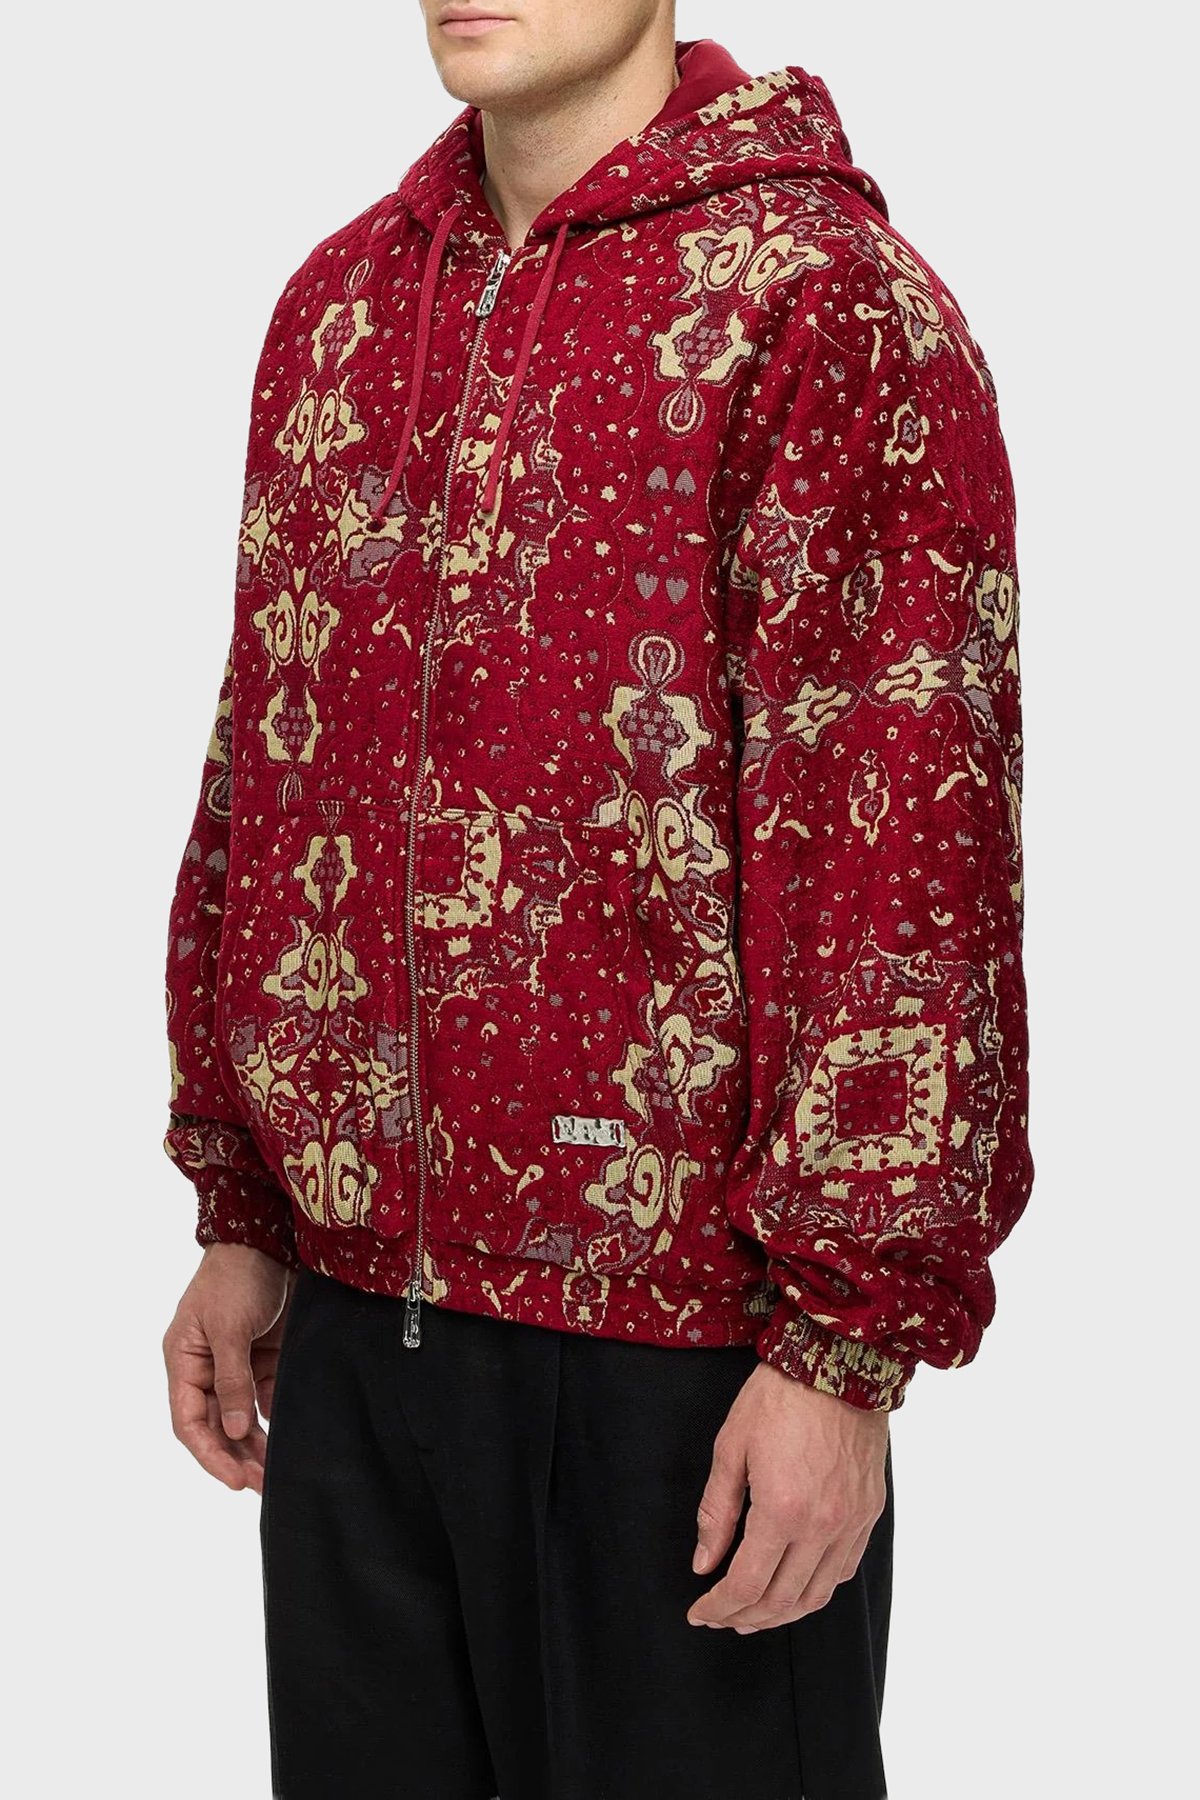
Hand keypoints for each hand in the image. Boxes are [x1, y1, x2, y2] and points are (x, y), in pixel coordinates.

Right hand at [163, 1244, 294, 1493]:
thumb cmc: (236, 1276)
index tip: (235, 1480)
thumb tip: (233, 1430)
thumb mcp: (229, 1328)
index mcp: (183, 1360)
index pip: (189, 1421)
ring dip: (257, 1443)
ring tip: (277, 1471)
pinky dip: (276, 1417)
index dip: (209, 1454)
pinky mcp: (264, 1355)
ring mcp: (236, 1362)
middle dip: (236, 1456)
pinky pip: (266, 1395)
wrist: (269, 1237)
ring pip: (242, 1416)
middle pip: (216, 1425)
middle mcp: (206, 1367)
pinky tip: (291, 1436)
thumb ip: (231, 1380)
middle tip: (263, 1484)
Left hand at [688, 1359, 889, 1631]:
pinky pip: (844, 1570)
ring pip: (817, 1595)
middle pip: (781, 1599)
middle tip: (719, 1616)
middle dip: (744, 1617)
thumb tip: (704, 1563)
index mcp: (782, 1511)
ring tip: (753, 1615)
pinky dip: (817, 1590)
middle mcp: (822, 1526)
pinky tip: (796, 1588)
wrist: (837, 1363)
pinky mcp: (869, 1513)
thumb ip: (716, 1512)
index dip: (718, 1606)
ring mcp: (852, 1523)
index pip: (746, 1584)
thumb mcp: (731, 1448)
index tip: (698, 1611)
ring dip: (782, 1614)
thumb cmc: (779, 1397)